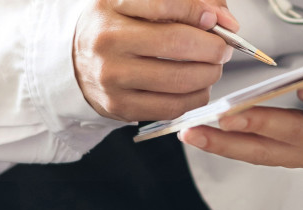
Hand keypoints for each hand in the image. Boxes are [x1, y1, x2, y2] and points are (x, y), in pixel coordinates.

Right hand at [73, 0, 237, 121]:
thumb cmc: (118, 27)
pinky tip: (196, 87)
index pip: (164, 3)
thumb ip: (185, 3)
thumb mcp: (139, 3)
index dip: (199, 11)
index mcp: (112, 5)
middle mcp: (107, 41)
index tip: (216, 20)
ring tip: (212, 68)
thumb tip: (224, 21)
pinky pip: (172, 106)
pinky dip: (195, 97)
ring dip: (209, 75)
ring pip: (179, 80)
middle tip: (222, 49)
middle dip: (212, 48)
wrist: (77, 61)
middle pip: (177, 43)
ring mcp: (112, 77)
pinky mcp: (120, 106)